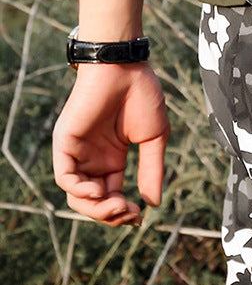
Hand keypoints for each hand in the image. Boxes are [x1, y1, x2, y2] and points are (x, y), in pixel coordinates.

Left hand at [52, 62, 169, 225]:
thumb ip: (152, 169)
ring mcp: (78, 152)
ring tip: (117, 205)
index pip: (112, 196)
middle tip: (129, 214)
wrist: (126, 68)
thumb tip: (153, 203)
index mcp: (113, 158)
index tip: (139, 216)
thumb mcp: (154, 138)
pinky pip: (65, 177)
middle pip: (93, 202)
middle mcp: (93, 159)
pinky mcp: (66, 143)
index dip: (123, 211)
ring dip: (95, 208)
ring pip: (76, 195)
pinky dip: (79, 190)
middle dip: (110, 215)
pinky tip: (99, 191)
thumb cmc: (142, 95)